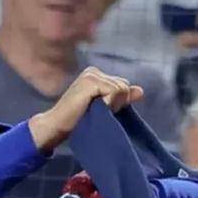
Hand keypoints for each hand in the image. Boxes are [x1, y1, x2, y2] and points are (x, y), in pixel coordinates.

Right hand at [29, 67, 143, 152]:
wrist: (57, 126)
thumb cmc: (79, 121)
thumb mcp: (104, 108)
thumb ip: (121, 98)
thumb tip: (140, 90)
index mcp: (97, 75)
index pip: (123, 86)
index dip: (117, 102)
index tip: (101, 110)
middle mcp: (94, 71)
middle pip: (124, 87)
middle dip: (116, 103)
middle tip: (97, 112)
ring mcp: (91, 74)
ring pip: (122, 90)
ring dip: (112, 105)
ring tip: (94, 111)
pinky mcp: (91, 80)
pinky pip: (115, 92)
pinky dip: (109, 104)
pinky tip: (93, 108)